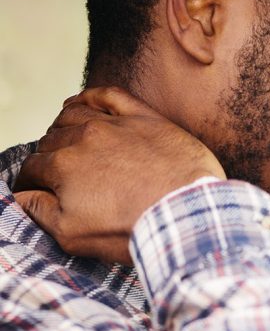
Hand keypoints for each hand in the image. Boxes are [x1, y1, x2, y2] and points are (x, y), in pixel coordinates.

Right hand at [14, 86, 225, 263]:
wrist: (186, 215)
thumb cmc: (134, 229)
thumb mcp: (74, 235)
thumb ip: (40, 212)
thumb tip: (22, 197)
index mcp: (64, 166)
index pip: (33, 169)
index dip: (31, 183)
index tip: (36, 192)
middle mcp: (85, 138)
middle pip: (52, 141)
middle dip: (48, 157)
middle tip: (58, 173)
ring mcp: (117, 124)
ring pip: (75, 114)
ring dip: (62, 126)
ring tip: (65, 140)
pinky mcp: (146, 118)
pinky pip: (109, 95)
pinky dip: (90, 96)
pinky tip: (83, 103)